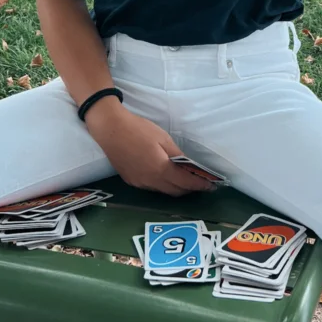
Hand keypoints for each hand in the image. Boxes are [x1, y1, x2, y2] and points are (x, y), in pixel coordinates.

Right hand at [84, 99, 215, 196]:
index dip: (199, 185)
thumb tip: (189, 166)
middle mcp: (150, 181)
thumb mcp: (163, 138)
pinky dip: (162, 184)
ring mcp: (139, 183)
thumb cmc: (139, 130)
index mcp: (160, 170)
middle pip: (175, 191)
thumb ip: (177, 155)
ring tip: (185, 179)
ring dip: (176, 187)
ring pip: (163, 191)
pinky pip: (152, 187)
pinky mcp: (131, 180)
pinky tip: (165, 175)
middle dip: (189, 189)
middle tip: (200, 182)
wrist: (110, 130)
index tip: (211, 186)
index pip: (185, 183)